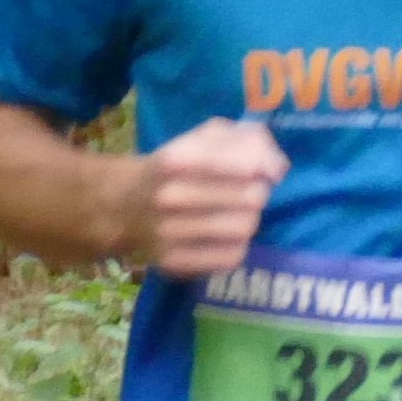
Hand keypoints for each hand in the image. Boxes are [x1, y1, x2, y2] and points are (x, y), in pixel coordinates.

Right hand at [121, 115, 288, 280]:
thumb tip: (276, 166)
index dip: (266, 167)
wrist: (125, 205)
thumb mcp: (202, 138)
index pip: (247, 165)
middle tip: (246, 193)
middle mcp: (169, 196)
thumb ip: (244, 139)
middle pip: (252, 198)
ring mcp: (169, 232)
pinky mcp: (174, 262)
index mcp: (175, 159)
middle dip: (258, 193)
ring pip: (244, 228)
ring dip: (249, 220)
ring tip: (235, 214)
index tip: (268, 171)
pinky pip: (231, 257)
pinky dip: (236, 246)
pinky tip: (224, 237)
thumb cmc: (176, 167)